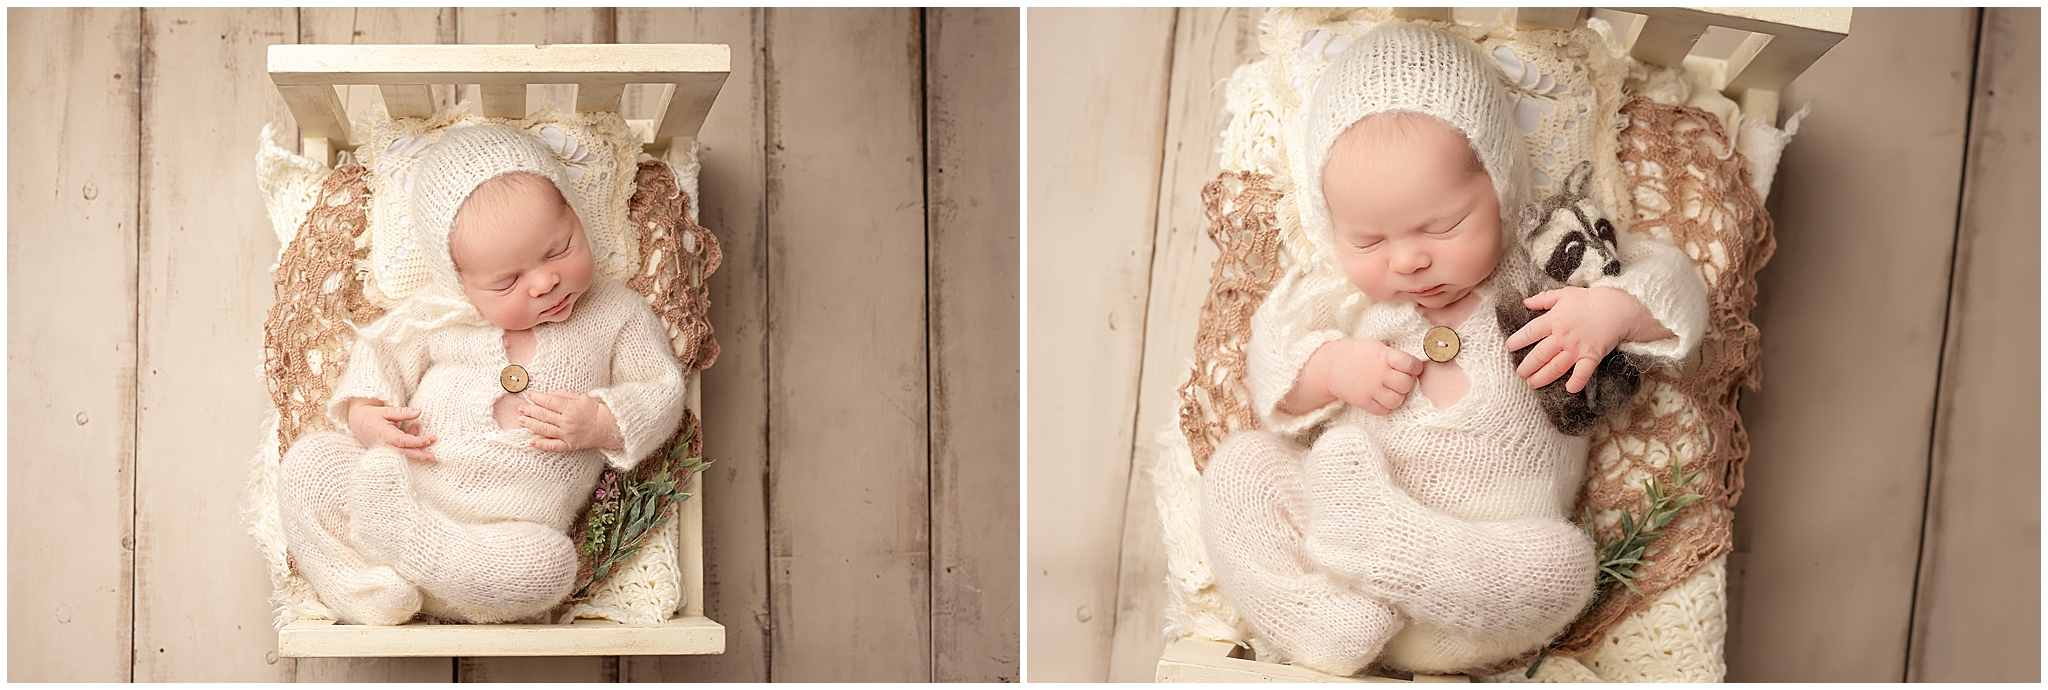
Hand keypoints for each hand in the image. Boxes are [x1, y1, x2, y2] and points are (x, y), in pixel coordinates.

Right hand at [346, 398, 437, 461]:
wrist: (358, 422)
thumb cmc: (372, 415)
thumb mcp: (387, 411)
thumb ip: (403, 412)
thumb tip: (419, 412)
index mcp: (384, 434)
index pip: (403, 441)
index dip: (417, 441)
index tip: (429, 439)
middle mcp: (384, 445)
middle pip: (404, 453)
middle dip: (419, 455)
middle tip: (433, 457)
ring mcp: (385, 449)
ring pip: (403, 453)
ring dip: (417, 449)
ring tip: (430, 438)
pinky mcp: (387, 450)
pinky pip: (400, 450)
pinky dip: (410, 442)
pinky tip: (415, 427)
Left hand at [519, 390, 623, 451]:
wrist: (608, 427)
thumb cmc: (594, 410)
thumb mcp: (582, 397)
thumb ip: (564, 394)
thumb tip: (548, 393)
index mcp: (571, 408)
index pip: (549, 401)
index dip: (538, 397)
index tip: (529, 395)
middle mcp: (567, 421)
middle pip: (544, 415)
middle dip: (530, 410)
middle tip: (520, 408)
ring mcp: (567, 434)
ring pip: (545, 429)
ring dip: (531, 424)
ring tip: (521, 420)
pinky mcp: (569, 445)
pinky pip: (553, 445)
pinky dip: (541, 444)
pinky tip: (531, 441)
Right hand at [1285, 339, 1424, 415]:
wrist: (1330, 366)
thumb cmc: (1357, 354)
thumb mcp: (1376, 346)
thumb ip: (1394, 355)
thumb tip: (1414, 364)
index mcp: (1384, 356)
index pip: (1411, 364)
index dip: (1415, 367)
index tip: (1412, 368)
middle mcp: (1379, 373)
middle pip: (1406, 384)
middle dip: (1406, 383)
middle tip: (1399, 380)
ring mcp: (1371, 388)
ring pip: (1397, 400)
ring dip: (1397, 397)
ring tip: (1391, 391)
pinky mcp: (1363, 401)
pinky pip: (1383, 410)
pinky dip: (1384, 407)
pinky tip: (1380, 398)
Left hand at [1504, 287, 1659, 392]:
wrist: (1616, 306)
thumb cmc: (1588, 300)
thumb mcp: (1563, 294)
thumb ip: (1543, 299)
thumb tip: (1525, 302)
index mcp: (1554, 320)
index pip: (1530, 332)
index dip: (1517, 340)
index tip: (1509, 347)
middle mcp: (1563, 336)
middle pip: (1539, 354)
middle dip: (1527, 366)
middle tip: (1520, 373)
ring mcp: (1577, 348)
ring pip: (1555, 366)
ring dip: (1542, 377)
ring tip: (1532, 383)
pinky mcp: (1592, 356)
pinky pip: (1583, 372)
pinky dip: (1577, 382)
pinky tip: (1569, 389)